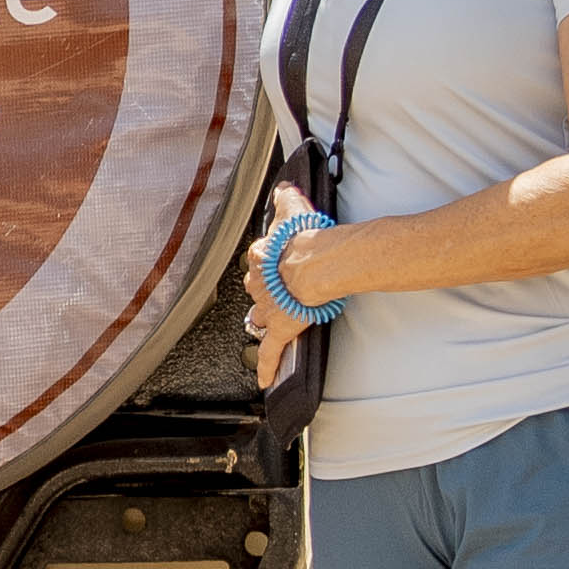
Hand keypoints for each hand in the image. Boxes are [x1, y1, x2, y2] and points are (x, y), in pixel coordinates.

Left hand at [242, 182, 324, 391]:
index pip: (256, 260)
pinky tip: (262, 380)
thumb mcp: (291, 208)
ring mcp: (267, 309)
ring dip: (262, 319)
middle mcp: (258, 284)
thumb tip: (283, 188)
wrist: (312, 264)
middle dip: (264, 291)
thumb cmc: (304, 238)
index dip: (265, 262)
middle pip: (256, 289)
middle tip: (275, 292)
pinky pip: (270, 352)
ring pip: (258, 317)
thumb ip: (286, 198)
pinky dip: (266, 367)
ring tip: (266, 324)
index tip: (272, 262)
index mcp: (260, 257)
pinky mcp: (278, 329)